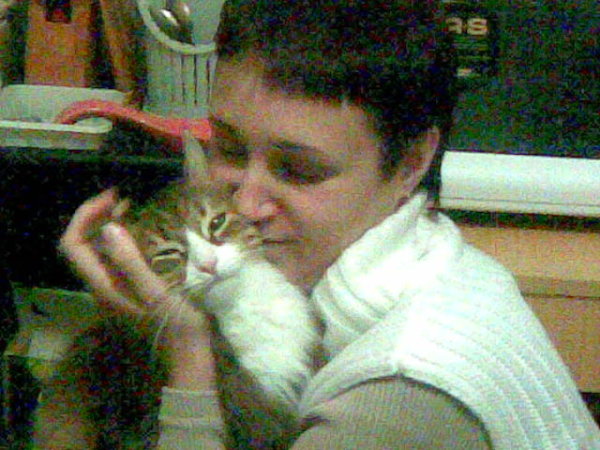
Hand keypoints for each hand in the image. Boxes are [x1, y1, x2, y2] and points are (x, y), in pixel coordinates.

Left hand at [59, 189, 206, 340]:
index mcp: (104, 286)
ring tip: (133, 208)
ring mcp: (115, 289)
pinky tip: (146, 234)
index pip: (74, 244)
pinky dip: (124, 239)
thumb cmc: (176, 325)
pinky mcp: (129, 289)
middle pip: (82, 245)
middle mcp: (103, 287)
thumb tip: (108, 228)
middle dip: (95, 216)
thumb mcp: (156, 292)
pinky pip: (115, 258)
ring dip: (108, 226)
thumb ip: (130, 262)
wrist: (189, 355)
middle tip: (124, 198)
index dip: (85, 216)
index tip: (114, 198)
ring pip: (97, 251)